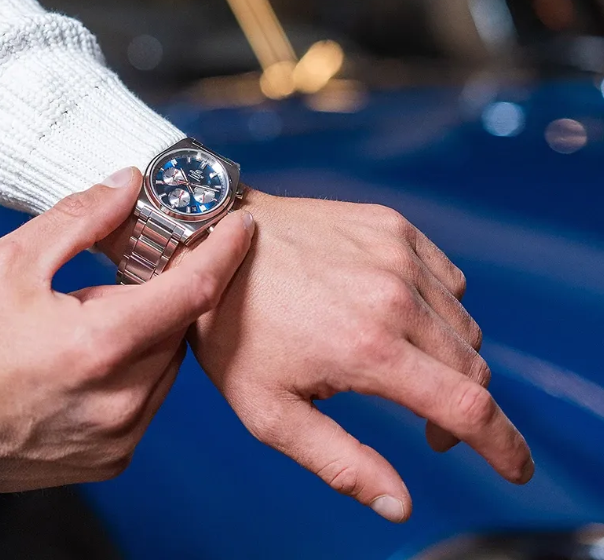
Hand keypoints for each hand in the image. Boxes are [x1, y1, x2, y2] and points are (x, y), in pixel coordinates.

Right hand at [0, 168, 253, 491]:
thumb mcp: (11, 262)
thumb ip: (81, 218)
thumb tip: (130, 183)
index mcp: (101, 344)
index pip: (192, 290)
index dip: (224, 253)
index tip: (242, 226)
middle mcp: (122, 397)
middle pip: (180, 326)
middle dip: (170, 291)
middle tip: (139, 271)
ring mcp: (121, 435)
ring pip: (169, 363)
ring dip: (153, 331)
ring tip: (102, 318)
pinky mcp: (114, 457)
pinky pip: (150, 399)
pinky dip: (138, 369)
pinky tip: (97, 358)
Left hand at [184, 190, 532, 522]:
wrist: (214, 240)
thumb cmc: (233, 326)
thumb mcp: (268, 410)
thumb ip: (339, 461)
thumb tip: (399, 503)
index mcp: (368, 347)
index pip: (469, 408)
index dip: (504, 448)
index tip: (515, 469)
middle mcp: (395, 295)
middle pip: (473, 368)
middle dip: (464, 408)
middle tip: (425, 421)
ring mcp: (396, 252)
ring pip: (463, 325)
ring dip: (449, 358)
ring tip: (399, 363)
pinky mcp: (391, 225)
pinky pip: (447, 278)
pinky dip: (438, 306)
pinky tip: (397, 312)